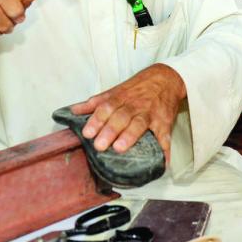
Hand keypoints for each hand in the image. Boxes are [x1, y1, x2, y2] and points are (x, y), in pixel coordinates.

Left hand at [70, 64, 186, 162]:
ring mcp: (150, 114)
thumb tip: (73, 111)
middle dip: (110, 131)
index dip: (96, 120)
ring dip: (130, 136)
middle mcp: (135, 105)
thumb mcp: (115, 90)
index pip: (106, 107)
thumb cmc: (138, 88)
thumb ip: (95, 102)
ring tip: (120, 148)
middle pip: (121, 117)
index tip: (87, 133)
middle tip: (99, 145)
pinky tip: (161, 162)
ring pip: (139, 124)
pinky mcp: (164, 123)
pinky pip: (164, 137)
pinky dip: (164, 150)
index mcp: (121, 98)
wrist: (167, 78)